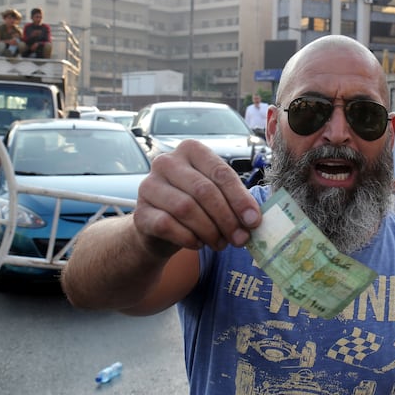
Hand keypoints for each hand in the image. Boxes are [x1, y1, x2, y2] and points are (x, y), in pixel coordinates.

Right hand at [132, 139, 261, 257]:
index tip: (253, 221)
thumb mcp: (216, 197)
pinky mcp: (140, 212)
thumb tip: (254, 219)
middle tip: (240, 239)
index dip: (240, 199)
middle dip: (227, 218)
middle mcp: (167, 162)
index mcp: (191, 150)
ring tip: (221, 243)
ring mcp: (149, 185)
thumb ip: (234, 201)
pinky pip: (168, 225)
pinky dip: (189, 238)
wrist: (159, 229)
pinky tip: (198, 244)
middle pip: (204, 191)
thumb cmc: (195, 207)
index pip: (220, 172)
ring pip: (186, 208)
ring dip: (210, 231)